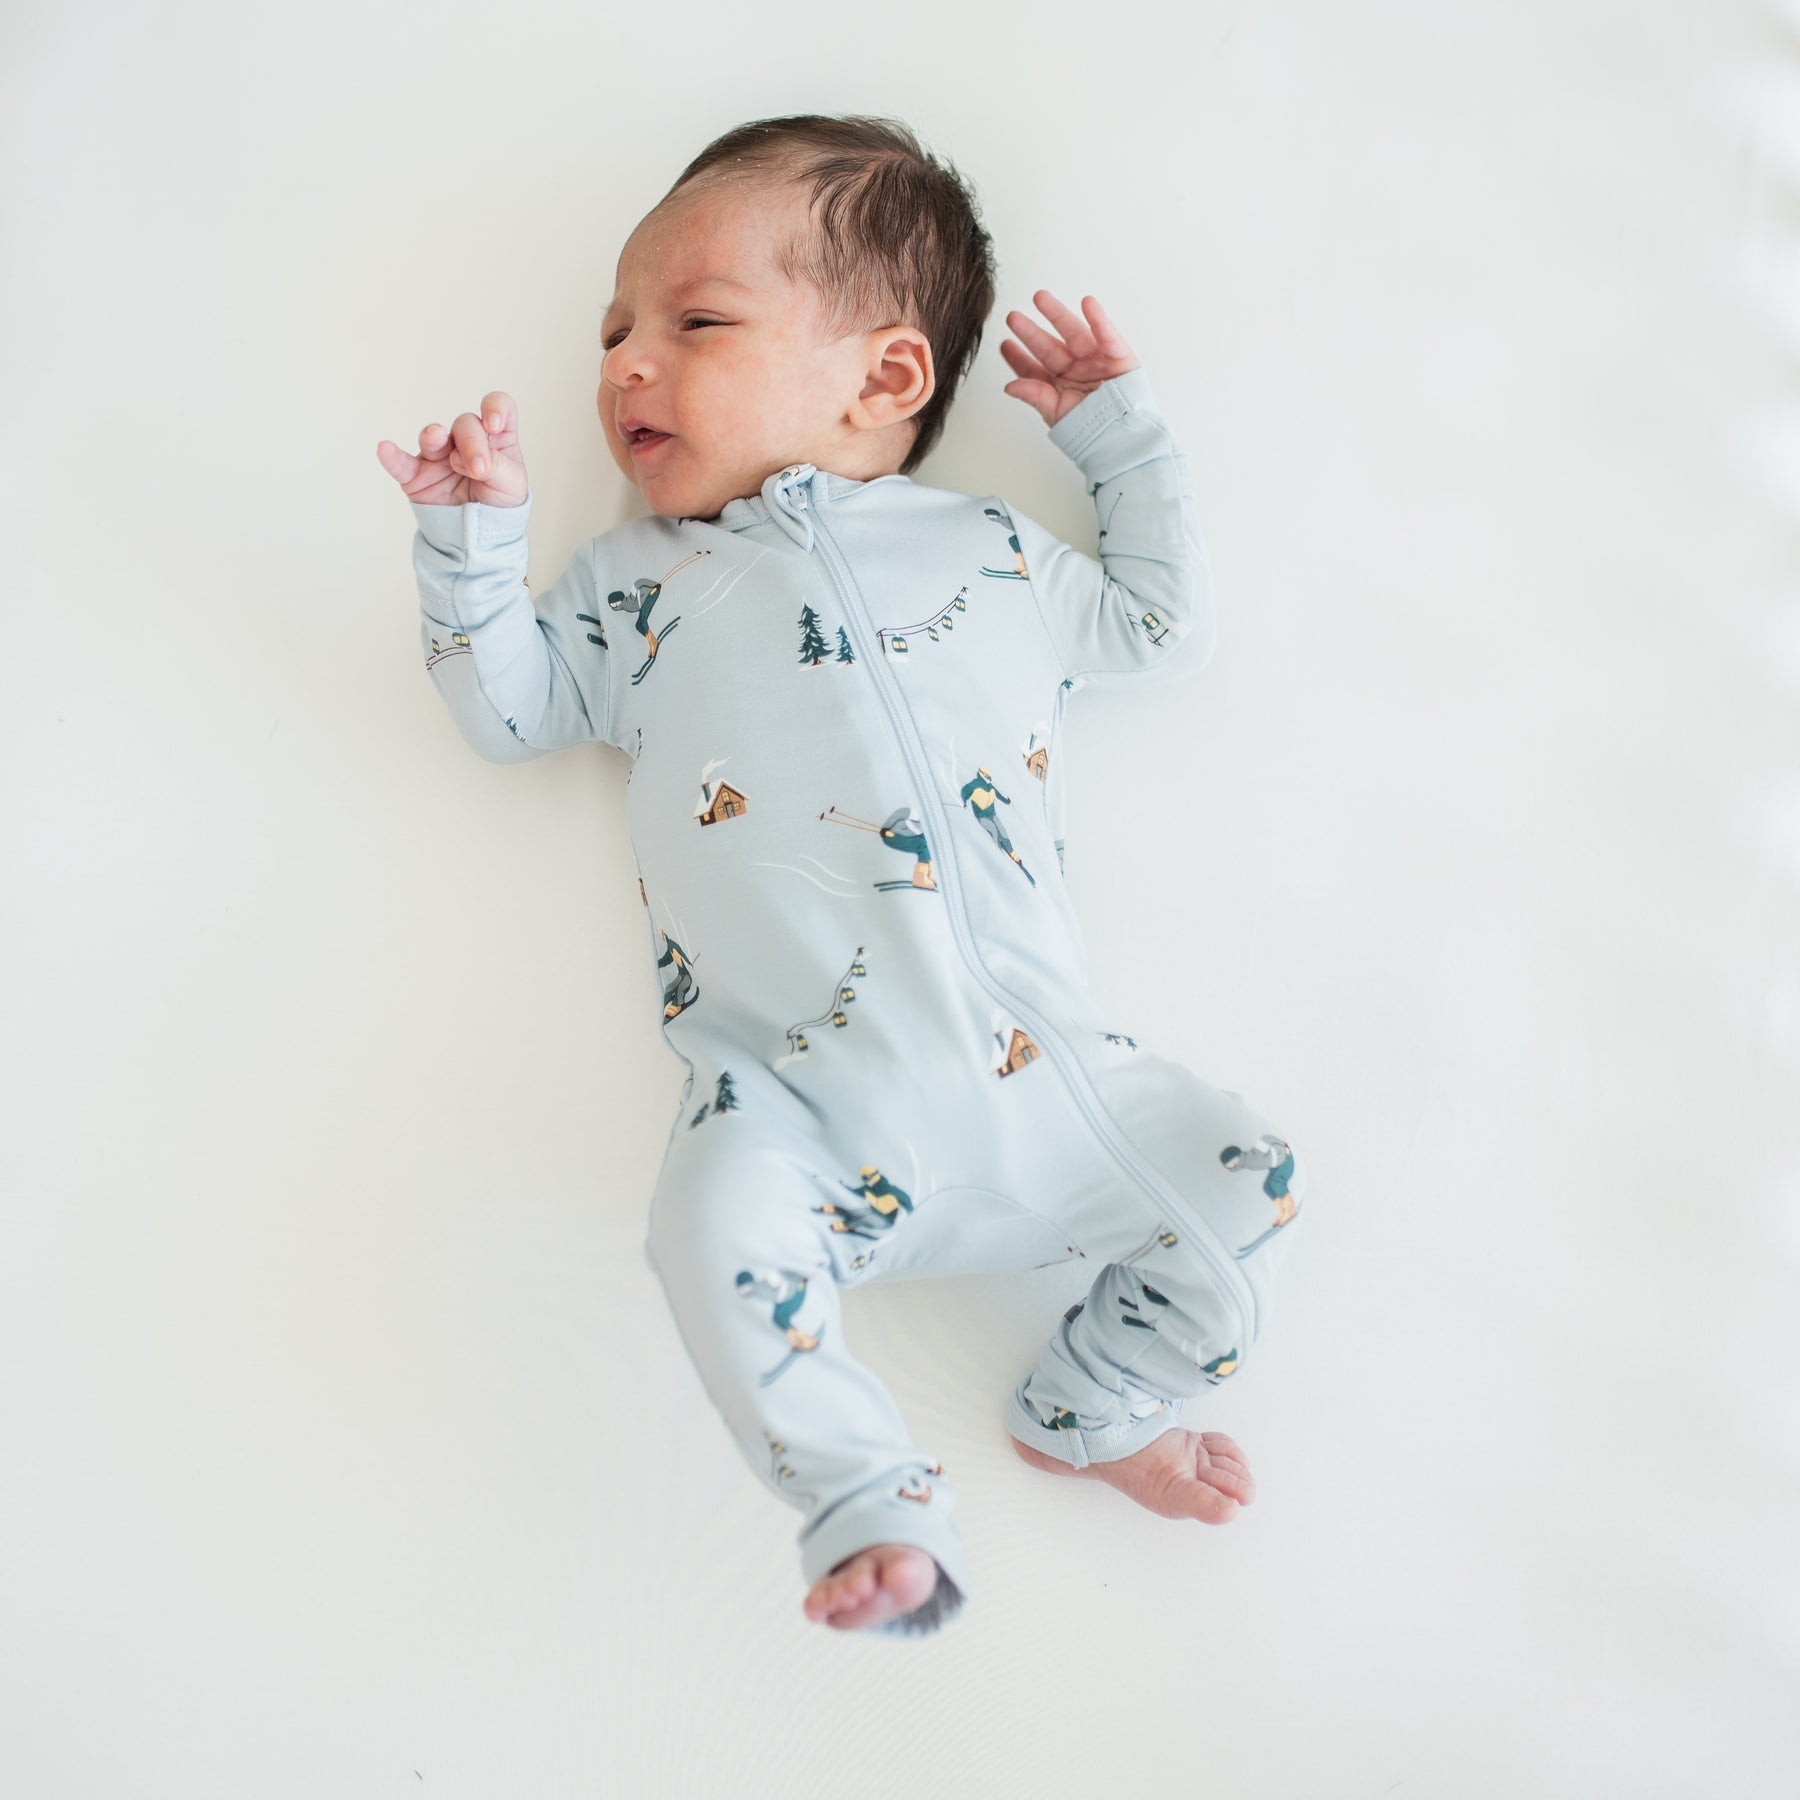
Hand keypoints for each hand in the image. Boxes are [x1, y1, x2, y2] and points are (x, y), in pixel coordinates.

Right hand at [375, 390, 528, 506]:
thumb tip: (474, 460)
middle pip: (465, 423)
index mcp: (496, 437)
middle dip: (472, 443)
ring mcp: (440, 456)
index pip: (498, 405)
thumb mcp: (513, 486)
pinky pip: (401, 463)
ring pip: (433, 436)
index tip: (494, 425)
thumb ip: (499, 467)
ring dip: (434, 436)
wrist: (479, 536)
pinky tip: (385, 449)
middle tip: (477, 469)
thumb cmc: (499, 502)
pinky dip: (392, 456)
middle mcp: (466, 440)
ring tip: (436, 438)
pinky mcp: (418, 475)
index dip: (495, 407)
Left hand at [1001, 292, 1140, 427]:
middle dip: (1030, 332)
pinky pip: (1107, 335)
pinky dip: (1099, 320)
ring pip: (1073, 333)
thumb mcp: (1057, 413)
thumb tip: (1009, 387)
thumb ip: (1035, 396)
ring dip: (1057, 314)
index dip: (1018, 357)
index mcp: (1058, 385)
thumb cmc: (1091, 430)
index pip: (1033, 368)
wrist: (1122, 438)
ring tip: (1040, 298)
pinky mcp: (1117, 356)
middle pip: (1048, 347)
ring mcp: (1094, 361)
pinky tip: (1087, 303)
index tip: (1004, 345)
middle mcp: (1074, 370)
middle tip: (1013, 317)